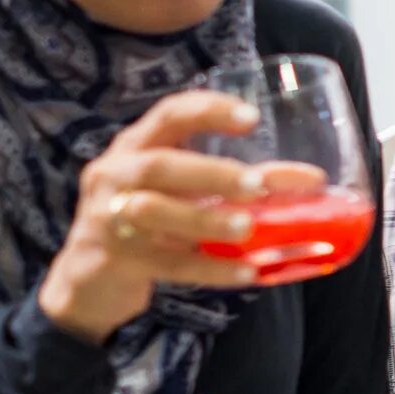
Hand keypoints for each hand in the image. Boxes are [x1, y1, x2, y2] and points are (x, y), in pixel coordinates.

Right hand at [38, 91, 319, 344]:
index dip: (208, 111)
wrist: (86, 282)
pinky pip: (166, 263)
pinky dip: (209, 267)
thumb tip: (308, 182)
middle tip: (258, 184)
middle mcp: (114, 176)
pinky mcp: (115, 261)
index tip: (253, 118)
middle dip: (210, 172)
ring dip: (206, 218)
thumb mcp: (175, 192)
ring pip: (154, 212)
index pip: (168, 115)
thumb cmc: (146, 224)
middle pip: (158, 165)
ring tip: (249, 226)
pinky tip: (247, 272)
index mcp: (133, 148)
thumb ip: (228, 182)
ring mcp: (108, 219)